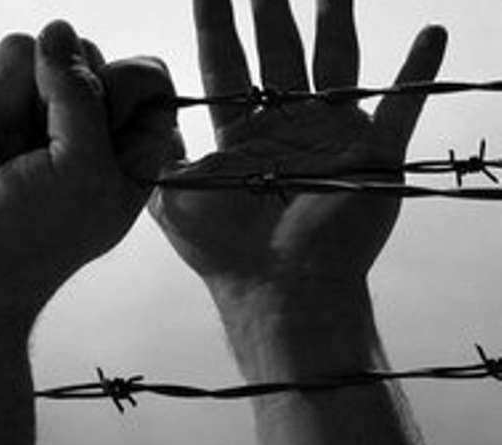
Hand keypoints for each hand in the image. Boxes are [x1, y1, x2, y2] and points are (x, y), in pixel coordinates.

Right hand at [0, 21, 180, 444]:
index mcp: (127, 149)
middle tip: (36, 147)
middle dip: (52, 92)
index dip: (119, 81)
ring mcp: (25, 119)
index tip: (95, 117)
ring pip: (23, 49)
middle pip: (80, 52)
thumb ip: (82, 92)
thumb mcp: (83, 169)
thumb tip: (56, 30)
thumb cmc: (30, 239)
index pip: (145, 75)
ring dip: (6, 100)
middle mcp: (80, 129)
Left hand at [151, 0, 445, 301]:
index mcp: (239, 132)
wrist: (279, 289)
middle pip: (278, 50)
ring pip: (336, 61)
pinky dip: (419, 72)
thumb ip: (157, 152)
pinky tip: (432, 34)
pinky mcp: (372, 152)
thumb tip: (139, 116)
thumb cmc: (222, 249)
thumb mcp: (171, 195)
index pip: (225, 63)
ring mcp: (330, 134)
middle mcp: (285, 125)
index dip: (217, 22)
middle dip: (271, 7)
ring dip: (336, 19)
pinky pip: (403, 103)